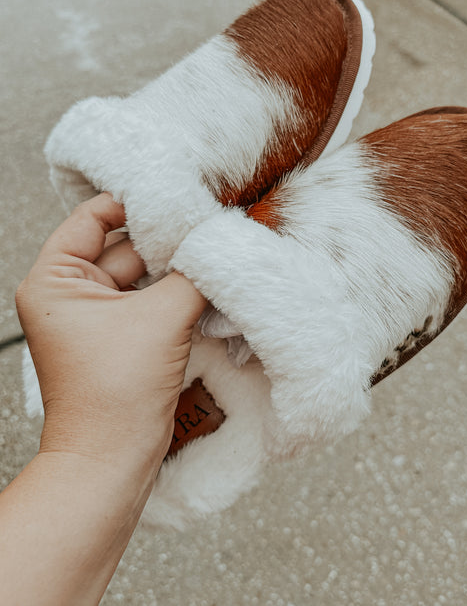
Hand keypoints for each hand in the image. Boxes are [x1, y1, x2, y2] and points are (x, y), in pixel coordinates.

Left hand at [16, 192, 206, 465]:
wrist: (113, 461)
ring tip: (215, 251)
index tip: (175, 194)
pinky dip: (180, 293)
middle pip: (126, 246)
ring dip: (178, 268)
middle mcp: (72, 294)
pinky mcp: (124, 338)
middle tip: (210, 223)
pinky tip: (211, 282)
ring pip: (145, 275)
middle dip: (168, 238)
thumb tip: (219, 242)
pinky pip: (153, 301)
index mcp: (56, 279)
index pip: (94, 218)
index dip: (134, 203)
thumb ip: (192, 274)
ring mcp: (99, 317)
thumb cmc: (114, 395)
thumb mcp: (159, 319)